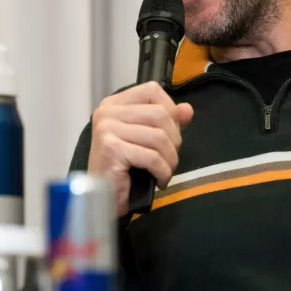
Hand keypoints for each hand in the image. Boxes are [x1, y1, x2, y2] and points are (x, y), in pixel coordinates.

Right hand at [87, 81, 193, 216]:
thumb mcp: (147, 140)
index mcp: (114, 104)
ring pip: (158, 136)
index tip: (170, 133)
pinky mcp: (111, 149)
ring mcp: (106, 129)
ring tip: (164, 171)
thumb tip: (187, 109)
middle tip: (168, 158)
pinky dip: (162, 172)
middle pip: (159, 113)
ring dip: (170, 159)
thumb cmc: (123, 169)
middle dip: (173, 139)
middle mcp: (107, 112)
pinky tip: (158, 180)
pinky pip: (152, 157)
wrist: (103, 200)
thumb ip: (167, 121)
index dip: (170, 110)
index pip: (152, 90)